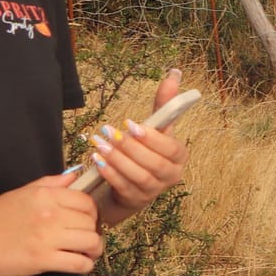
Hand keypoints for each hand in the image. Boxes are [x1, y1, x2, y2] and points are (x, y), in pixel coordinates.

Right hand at [0, 174, 104, 275]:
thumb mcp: (20, 194)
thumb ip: (50, 184)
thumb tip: (74, 176)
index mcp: (45, 196)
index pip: (86, 202)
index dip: (91, 213)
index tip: (87, 221)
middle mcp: (50, 214)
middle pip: (91, 222)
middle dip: (92, 232)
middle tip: (84, 238)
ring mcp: (47, 237)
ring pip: (91, 241)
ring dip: (93, 250)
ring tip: (86, 252)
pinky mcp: (43, 260)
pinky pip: (80, 264)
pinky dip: (85, 266)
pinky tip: (79, 264)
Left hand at [91, 71, 189, 225]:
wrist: (124, 183)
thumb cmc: (140, 152)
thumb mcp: (152, 128)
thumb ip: (163, 104)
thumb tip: (174, 73)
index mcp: (179, 157)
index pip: (172, 149)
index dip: (152, 138)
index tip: (130, 124)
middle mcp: (172, 176)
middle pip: (155, 163)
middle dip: (130, 148)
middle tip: (108, 133)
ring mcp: (154, 191)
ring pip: (140, 176)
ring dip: (118, 160)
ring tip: (99, 146)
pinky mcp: (135, 201)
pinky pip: (124, 188)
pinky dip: (111, 174)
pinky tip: (97, 162)